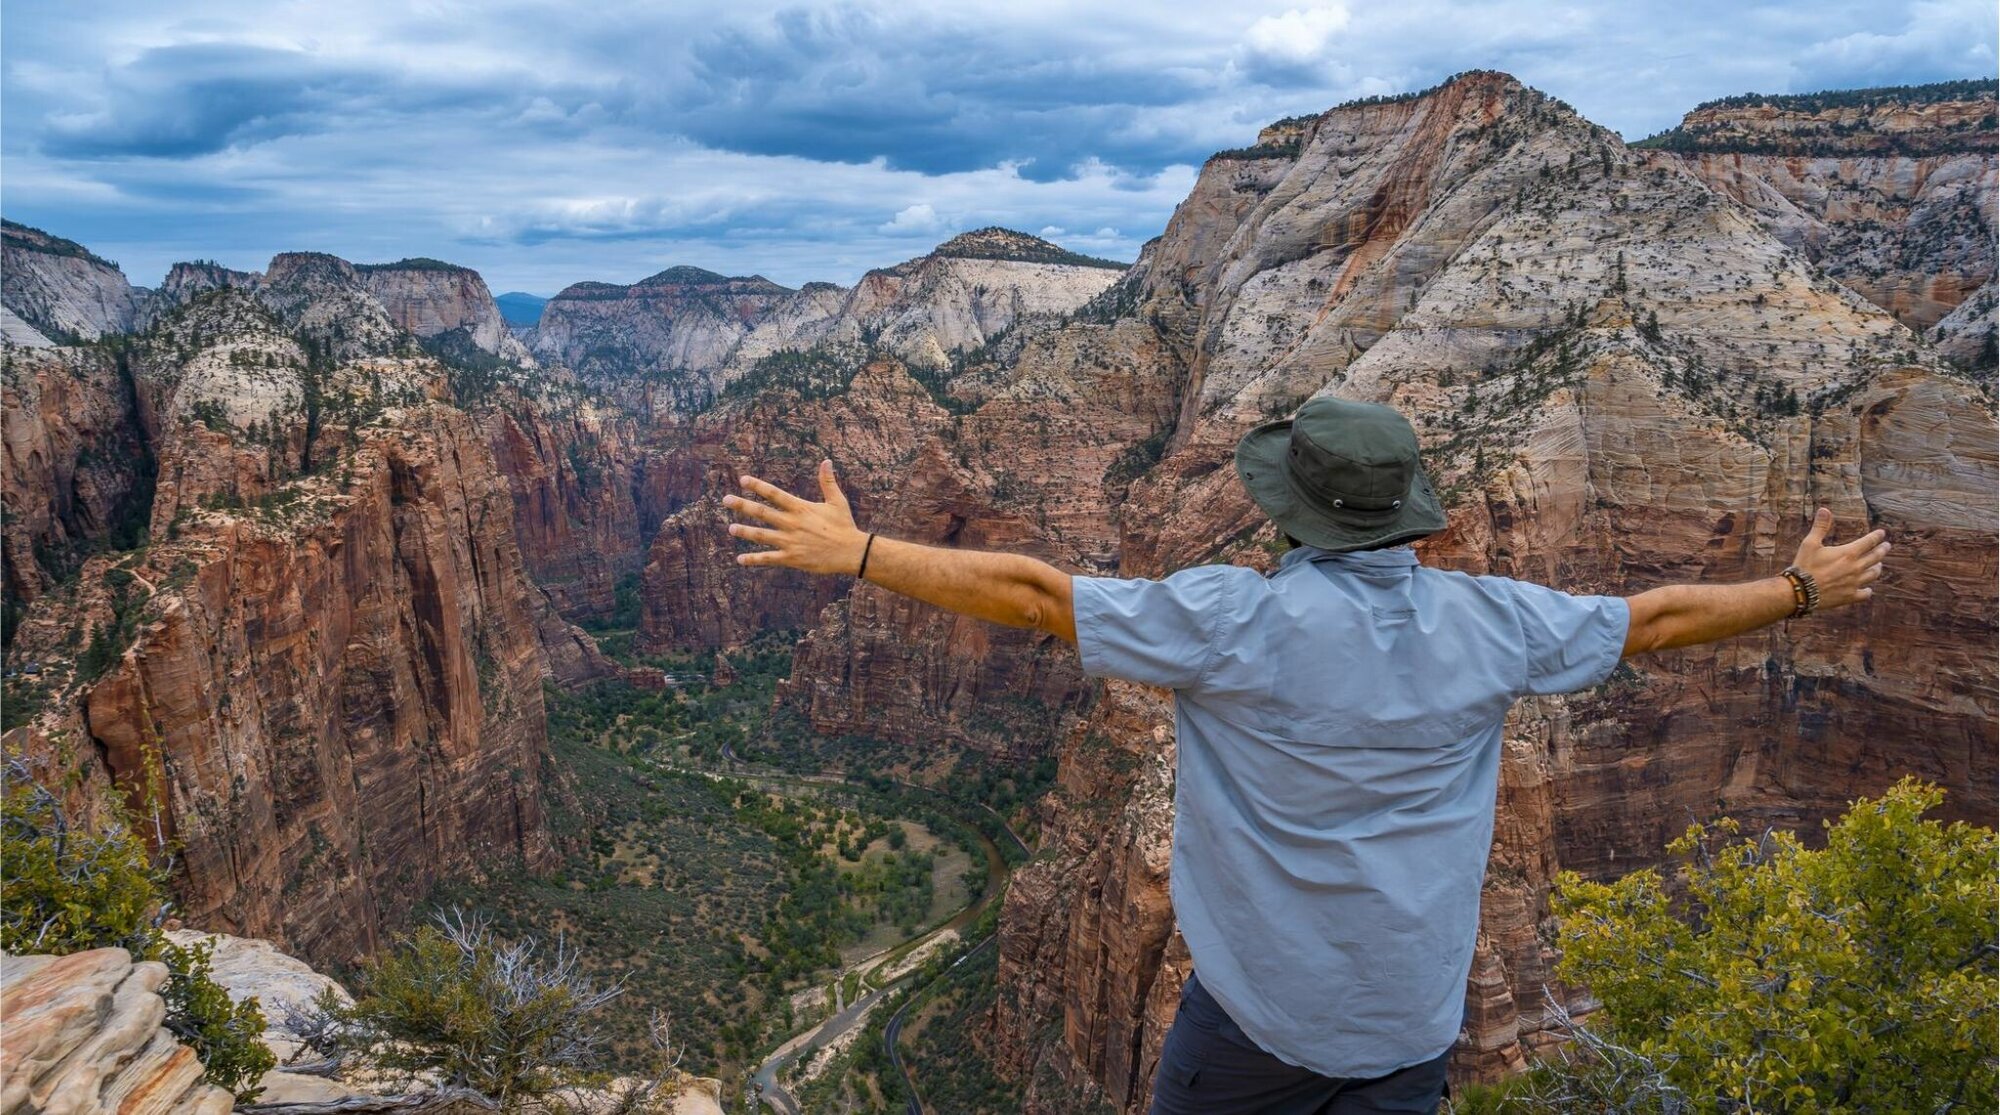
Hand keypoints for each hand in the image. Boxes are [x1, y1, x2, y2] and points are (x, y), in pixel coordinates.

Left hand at [722, 459, 868, 574]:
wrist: (851, 552)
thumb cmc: (844, 526)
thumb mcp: (837, 501)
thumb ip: (827, 482)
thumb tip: (826, 461)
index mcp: (800, 508)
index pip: (774, 494)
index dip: (757, 486)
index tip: (742, 480)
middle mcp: (792, 524)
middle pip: (762, 512)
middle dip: (742, 505)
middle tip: (726, 499)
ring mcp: (790, 542)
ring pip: (761, 535)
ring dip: (744, 531)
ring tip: (731, 528)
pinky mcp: (791, 558)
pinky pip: (768, 558)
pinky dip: (753, 559)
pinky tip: (740, 559)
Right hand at [1789, 507, 1888, 609]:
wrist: (1800, 591)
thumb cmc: (1805, 566)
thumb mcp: (1810, 543)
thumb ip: (1820, 527)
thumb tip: (1824, 509)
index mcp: (1848, 553)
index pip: (1869, 542)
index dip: (1877, 536)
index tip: (1882, 533)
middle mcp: (1856, 567)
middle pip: (1876, 557)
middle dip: (1882, 550)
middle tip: (1887, 546)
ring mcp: (1855, 583)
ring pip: (1873, 574)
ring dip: (1877, 568)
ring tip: (1878, 565)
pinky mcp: (1850, 596)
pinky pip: (1865, 593)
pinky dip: (1868, 590)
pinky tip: (1867, 589)